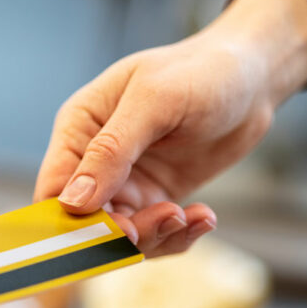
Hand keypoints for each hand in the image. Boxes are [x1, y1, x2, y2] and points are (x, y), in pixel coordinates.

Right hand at [35, 0, 306, 256]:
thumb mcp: (154, 101)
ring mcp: (125, 182)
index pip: (53, 189)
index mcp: (79, 128)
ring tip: (190, 216)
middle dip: (121, 232)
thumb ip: (110, 151)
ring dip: (155, 235)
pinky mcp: (156, 197)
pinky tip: (203, 217)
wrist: (253, 76)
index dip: (71, 220)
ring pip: (120, 235)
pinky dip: (178, 236)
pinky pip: (155, 234)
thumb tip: (73, 203)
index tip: (109, 231)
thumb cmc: (201, 72)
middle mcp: (94, 160)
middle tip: (165, 219)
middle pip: (85, 221)